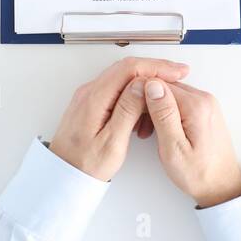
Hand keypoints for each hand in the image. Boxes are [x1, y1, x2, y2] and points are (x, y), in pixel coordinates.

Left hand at [49, 57, 189, 180]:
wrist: (63, 174)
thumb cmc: (85, 164)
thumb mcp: (111, 143)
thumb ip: (127, 112)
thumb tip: (141, 86)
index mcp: (94, 98)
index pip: (129, 69)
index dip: (156, 67)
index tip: (176, 72)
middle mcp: (89, 92)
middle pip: (127, 68)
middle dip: (155, 69)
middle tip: (177, 75)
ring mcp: (89, 96)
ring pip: (123, 77)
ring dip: (146, 82)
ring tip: (165, 94)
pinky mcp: (92, 103)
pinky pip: (117, 88)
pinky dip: (136, 92)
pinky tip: (146, 105)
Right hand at [141, 79, 240, 207]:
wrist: (222, 186)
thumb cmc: (198, 173)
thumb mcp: (173, 148)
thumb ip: (163, 114)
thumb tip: (152, 85)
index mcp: (196, 106)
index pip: (159, 83)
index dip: (141, 98)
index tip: (135, 117)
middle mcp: (204, 99)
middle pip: (166, 87)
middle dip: (148, 104)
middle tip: (143, 129)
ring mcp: (207, 104)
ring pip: (171, 94)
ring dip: (157, 109)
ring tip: (151, 133)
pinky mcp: (205, 111)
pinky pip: (180, 102)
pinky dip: (168, 113)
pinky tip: (163, 130)